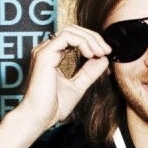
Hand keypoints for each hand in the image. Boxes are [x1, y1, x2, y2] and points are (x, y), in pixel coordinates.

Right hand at [8, 26, 112, 141]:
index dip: (92, 41)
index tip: (106, 53)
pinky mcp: (44, 54)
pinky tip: (90, 54)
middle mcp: (47, 50)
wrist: (40, 118)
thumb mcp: (78, 85)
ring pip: (71, 31)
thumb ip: (89, 72)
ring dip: (90, 39)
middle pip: (73, 30)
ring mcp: (44, 51)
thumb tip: (103, 59)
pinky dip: (82, 42)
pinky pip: (66, 37)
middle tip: (107, 50)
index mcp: (53, 56)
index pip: (74, 37)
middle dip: (94, 37)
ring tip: (100, 52)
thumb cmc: (53, 106)